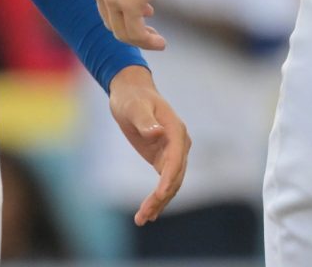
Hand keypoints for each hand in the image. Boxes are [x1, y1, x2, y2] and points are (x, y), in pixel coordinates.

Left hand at [85, 0, 171, 49]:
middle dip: (128, 23)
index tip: (146, 7)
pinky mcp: (128, 3)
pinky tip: (161, 43)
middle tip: (148, 25)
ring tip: (156, 40)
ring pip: (120, 30)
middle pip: (108, 16)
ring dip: (138, 38)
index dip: (122, 6)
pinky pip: (135, 32)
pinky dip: (147, 41)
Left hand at [106, 66, 190, 224]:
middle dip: (161, 197)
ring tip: (143, 219)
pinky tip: (149, 213)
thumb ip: (145, 120)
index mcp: (176, 130)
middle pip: (175, 176)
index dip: (169, 178)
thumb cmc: (132, 97)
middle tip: (144, 215)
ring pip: (171, 183)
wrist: (131, 93)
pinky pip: (164, 182)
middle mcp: (179, 144)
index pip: (175, 158)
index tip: (160, 194)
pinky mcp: (163, 158)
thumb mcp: (134, 106)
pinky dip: (158, 198)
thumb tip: (157, 132)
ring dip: (159, 202)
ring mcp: (173, 152)